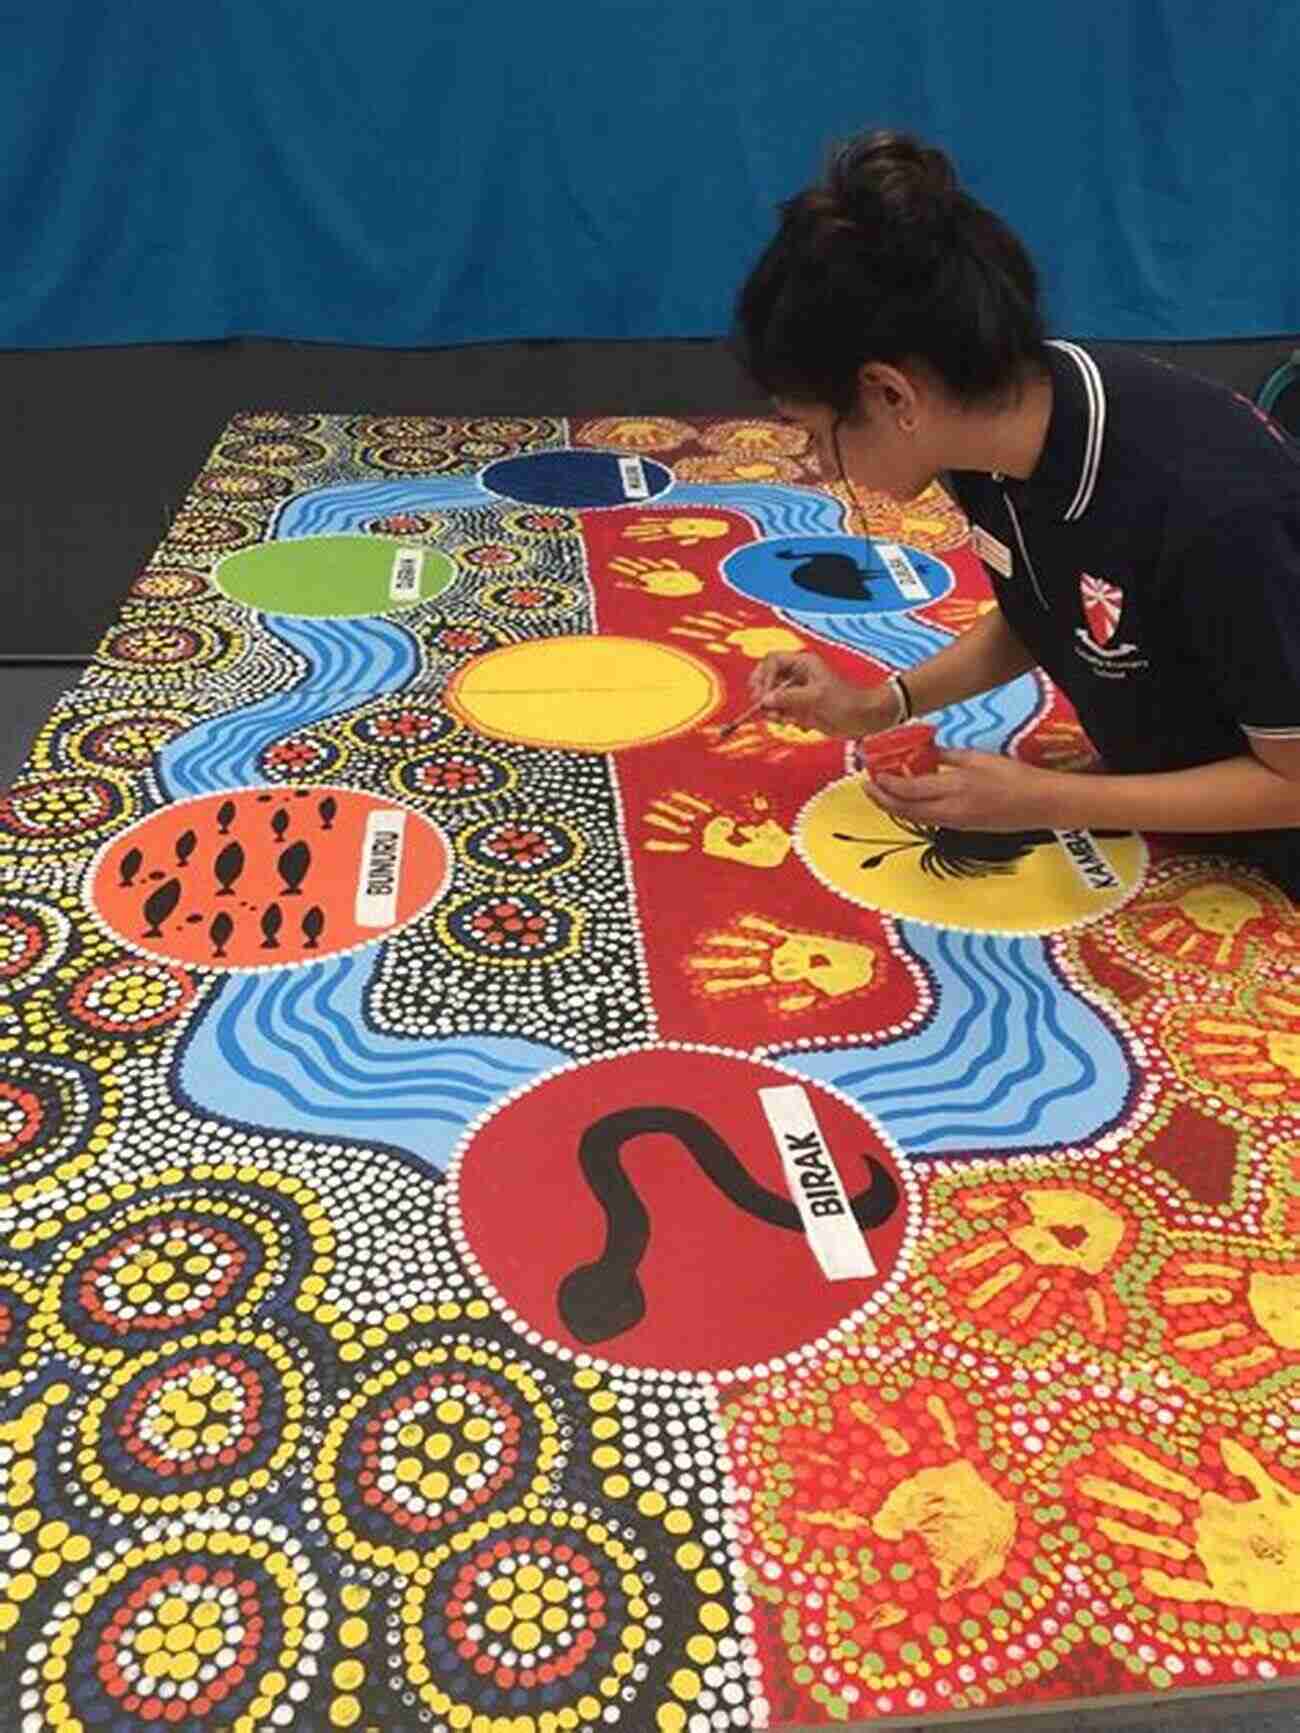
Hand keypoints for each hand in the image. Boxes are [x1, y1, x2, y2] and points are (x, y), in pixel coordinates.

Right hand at [749, 651, 888, 737]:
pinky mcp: (801, 708)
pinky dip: (784, 719)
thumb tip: (765, 700)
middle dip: (764, 694)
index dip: (764, 677)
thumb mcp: (816, 698)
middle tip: (764, 709)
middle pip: (768, 679)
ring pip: (773, 698)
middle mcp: (798, 675)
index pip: (772, 662)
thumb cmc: (846, 702)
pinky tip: (796, 725)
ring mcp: (799, 692)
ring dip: (773, 710)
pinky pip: (782, 711)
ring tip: (783, 721)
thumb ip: (789, 698)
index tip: (765, 695)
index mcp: (803, 664)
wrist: (864, 718)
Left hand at [869, 748, 1064, 832]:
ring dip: (894, 807)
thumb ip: (946, 755)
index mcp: (954, 787)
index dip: (885, 783)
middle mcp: (950, 810)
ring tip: (881, 793)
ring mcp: (955, 823)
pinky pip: (928, 820)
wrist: (1041, 804)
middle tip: (867, 786)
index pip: (907, 789)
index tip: (872, 772)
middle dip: (881, 799)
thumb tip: (924, 751)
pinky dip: (911, 811)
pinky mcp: (961, 829)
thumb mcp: (977, 758)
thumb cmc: (1014, 777)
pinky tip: (908, 800)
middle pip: (903, 809)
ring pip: (913, 818)